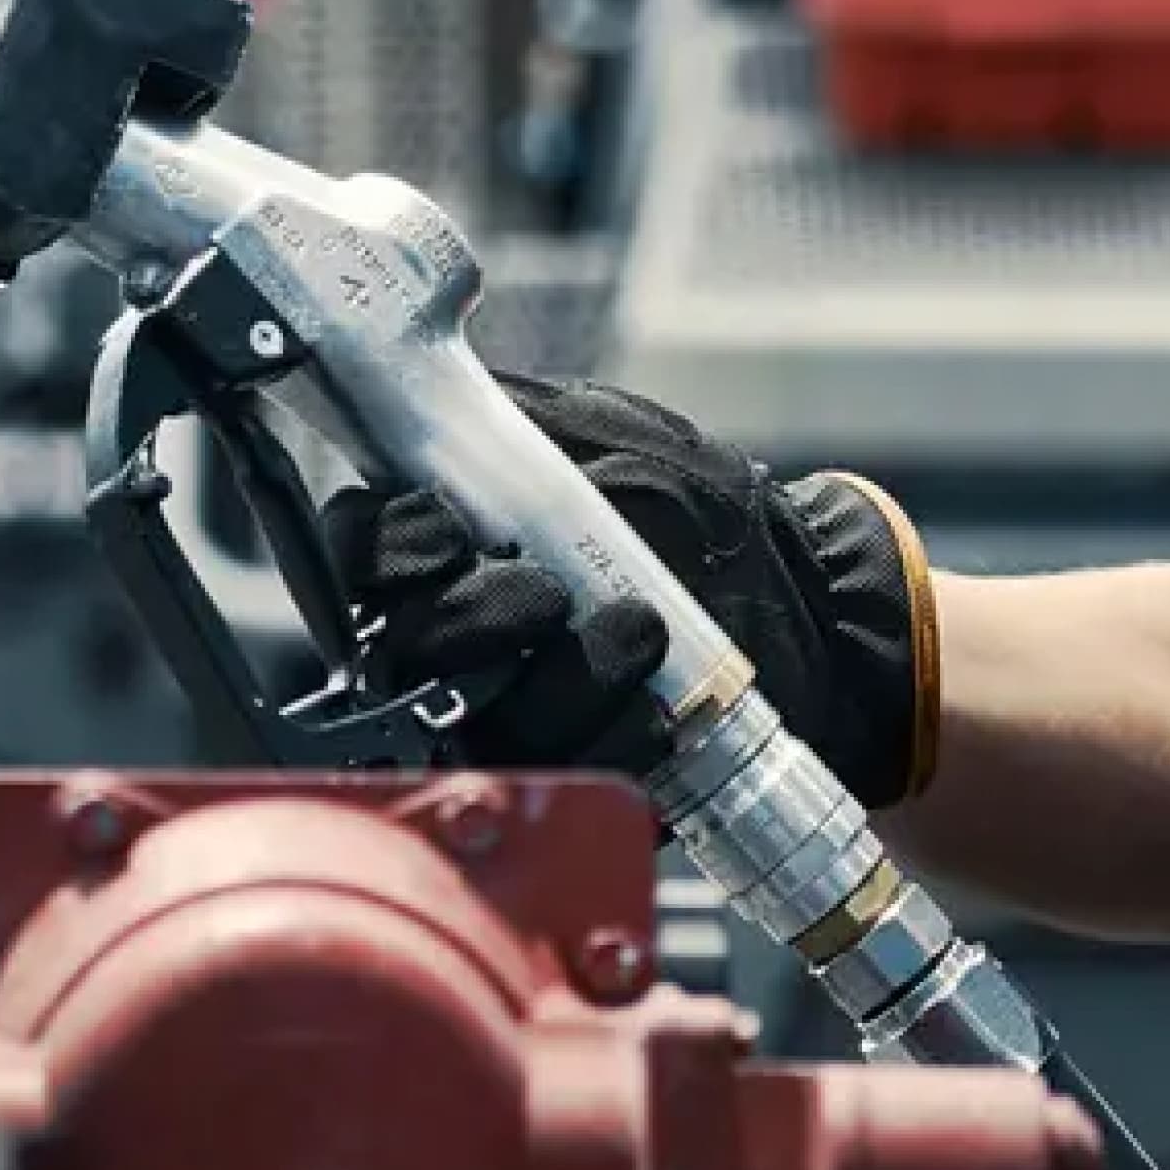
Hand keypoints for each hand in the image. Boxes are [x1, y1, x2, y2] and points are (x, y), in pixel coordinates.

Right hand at [316, 373, 927, 802]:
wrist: (808, 603)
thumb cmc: (704, 509)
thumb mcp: (614, 435)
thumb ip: (521, 420)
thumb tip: (435, 393)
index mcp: (451, 538)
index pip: (360, 547)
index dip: (388, 547)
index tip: (448, 535)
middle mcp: (457, 632)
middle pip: (398, 645)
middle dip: (468, 620)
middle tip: (545, 596)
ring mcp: (506, 709)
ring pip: (474, 720)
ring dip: (558, 679)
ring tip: (637, 634)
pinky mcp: (564, 772)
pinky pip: (557, 776)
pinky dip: (610, 739)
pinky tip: (658, 711)